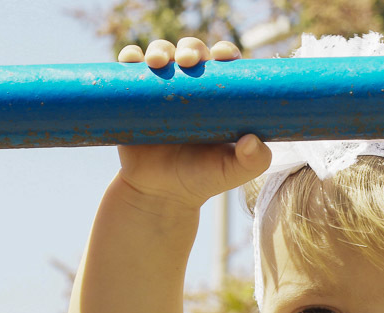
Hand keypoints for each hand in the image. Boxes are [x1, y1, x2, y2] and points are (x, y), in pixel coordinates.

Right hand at [115, 38, 271, 209]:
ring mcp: (161, 89)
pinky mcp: (134, 98)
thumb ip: (253, 161)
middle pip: (192, 51)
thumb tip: (252, 141)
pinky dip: (130, 57)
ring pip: (161, 54)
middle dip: (191, 48)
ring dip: (159, 49)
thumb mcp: (233, 172)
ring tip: (158, 62)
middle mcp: (189, 86)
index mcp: (218, 95)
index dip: (225, 52)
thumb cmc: (202, 179)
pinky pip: (130, 70)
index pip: (224, 64)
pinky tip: (131, 60)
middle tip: (188, 61)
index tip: (223, 56)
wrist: (161, 194)